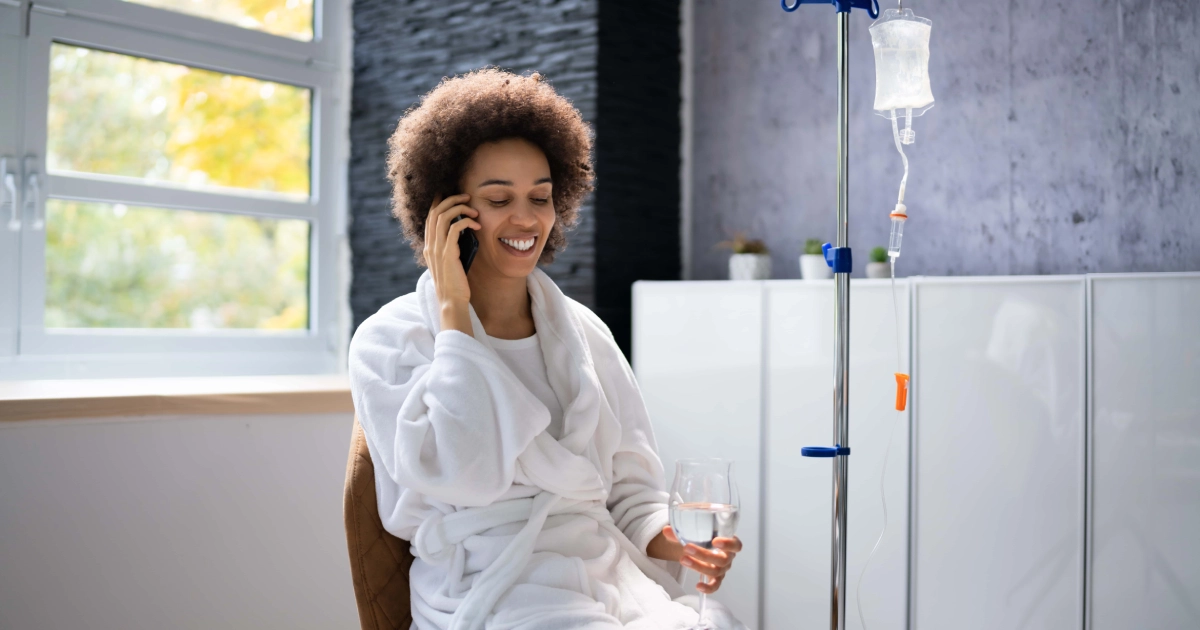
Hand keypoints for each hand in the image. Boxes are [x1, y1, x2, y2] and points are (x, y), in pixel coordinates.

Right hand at [425, 194, 478, 334]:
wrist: (452, 300)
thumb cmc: (455, 283)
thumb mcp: (451, 261)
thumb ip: (452, 246)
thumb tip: (463, 231)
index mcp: (429, 246)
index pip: (430, 216)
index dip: (439, 202)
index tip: (452, 194)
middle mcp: (430, 245)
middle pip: (435, 211)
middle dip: (451, 199)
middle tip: (466, 196)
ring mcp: (437, 249)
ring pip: (443, 216)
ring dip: (459, 208)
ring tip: (473, 209)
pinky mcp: (447, 253)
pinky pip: (454, 229)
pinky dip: (466, 222)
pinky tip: (476, 225)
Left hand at [662, 526, 742, 593]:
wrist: (698, 544)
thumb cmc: (702, 534)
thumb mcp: (694, 529)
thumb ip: (681, 530)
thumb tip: (666, 530)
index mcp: (728, 541)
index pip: (736, 545)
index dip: (728, 544)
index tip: (714, 541)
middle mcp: (728, 556)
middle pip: (722, 559)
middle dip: (703, 554)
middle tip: (687, 548)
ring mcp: (722, 569)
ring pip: (716, 571)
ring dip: (699, 566)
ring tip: (683, 560)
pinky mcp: (716, 578)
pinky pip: (715, 586)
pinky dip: (708, 588)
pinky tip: (698, 586)